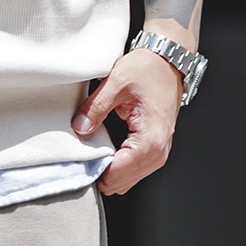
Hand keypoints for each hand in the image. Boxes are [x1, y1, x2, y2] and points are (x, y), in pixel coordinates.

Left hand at [72, 47, 183, 195]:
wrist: (167, 61)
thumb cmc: (148, 69)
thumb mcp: (116, 82)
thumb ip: (95, 108)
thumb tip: (79, 127)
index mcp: (150, 141)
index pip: (115, 176)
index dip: (93, 170)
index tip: (78, 159)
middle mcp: (158, 153)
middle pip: (118, 184)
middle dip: (98, 173)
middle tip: (83, 154)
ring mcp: (158, 155)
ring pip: (124, 182)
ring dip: (107, 172)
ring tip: (94, 152)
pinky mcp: (154, 152)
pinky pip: (130, 172)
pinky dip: (116, 167)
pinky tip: (105, 152)